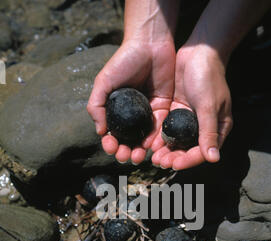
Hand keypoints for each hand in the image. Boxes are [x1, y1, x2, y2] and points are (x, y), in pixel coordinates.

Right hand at [87, 40, 175, 164]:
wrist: (150, 44)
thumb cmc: (123, 61)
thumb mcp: (104, 82)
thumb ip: (97, 105)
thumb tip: (100, 131)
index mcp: (116, 110)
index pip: (112, 133)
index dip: (110, 144)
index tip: (111, 148)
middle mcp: (132, 114)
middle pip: (128, 140)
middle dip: (125, 151)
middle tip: (126, 156)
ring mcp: (147, 113)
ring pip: (143, 138)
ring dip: (140, 150)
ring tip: (137, 156)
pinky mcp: (163, 108)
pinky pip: (159, 128)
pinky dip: (155, 140)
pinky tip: (150, 146)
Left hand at [151, 45, 232, 169]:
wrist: (198, 51)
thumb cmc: (208, 77)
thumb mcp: (209, 105)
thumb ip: (209, 132)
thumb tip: (214, 159)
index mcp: (217, 128)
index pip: (203, 152)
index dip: (188, 160)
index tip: (174, 165)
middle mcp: (203, 127)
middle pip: (188, 149)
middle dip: (174, 158)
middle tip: (160, 162)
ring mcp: (189, 120)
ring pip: (177, 141)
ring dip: (166, 150)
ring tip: (153, 157)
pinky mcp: (177, 111)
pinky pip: (168, 128)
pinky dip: (160, 137)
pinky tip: (150, 143)